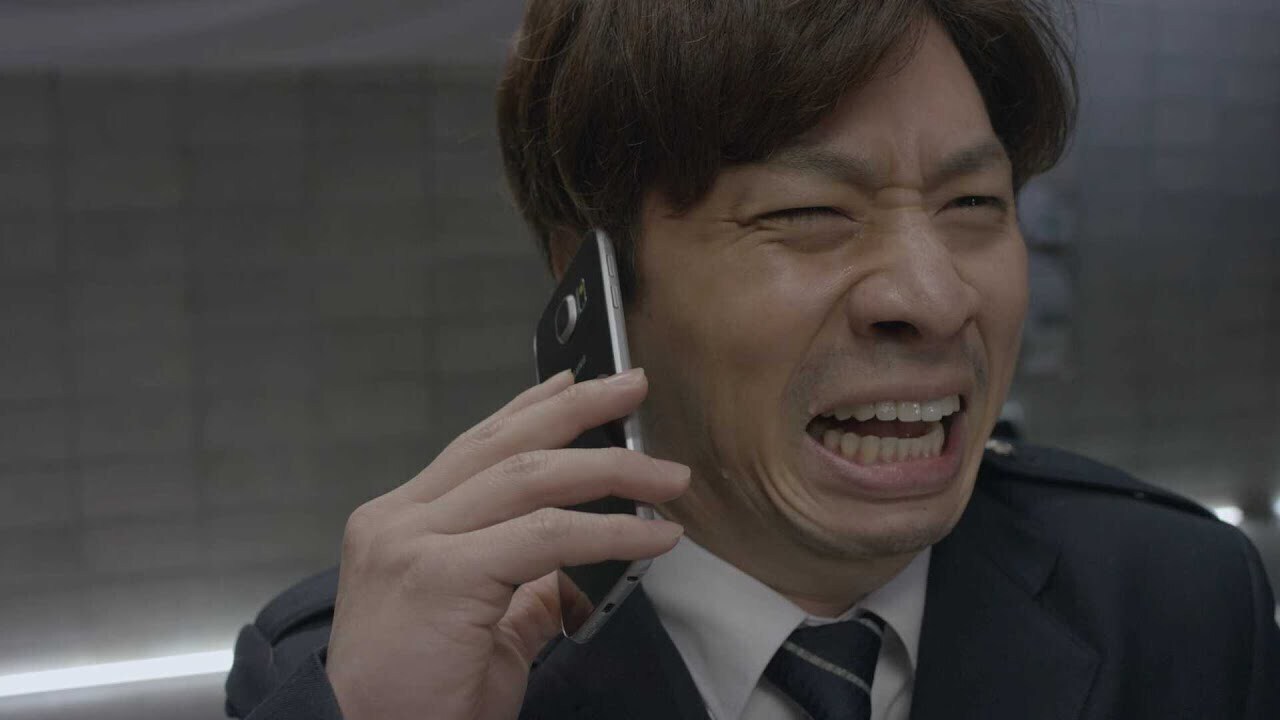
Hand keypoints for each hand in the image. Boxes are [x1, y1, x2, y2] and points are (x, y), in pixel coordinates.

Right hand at [324, 368, 689, 719]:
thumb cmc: (413, 701)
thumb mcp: (475, 632)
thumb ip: (520, 594)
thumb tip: (572, 572)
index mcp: (400, 523)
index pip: (475, 448)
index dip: (530, 410)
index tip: (573, 381)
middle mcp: (400, 520)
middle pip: (504, 446)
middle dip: (576, 408)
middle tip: (633, 385)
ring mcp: (414, 542)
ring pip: (529, 478)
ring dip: (611, 469)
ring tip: (668, 475)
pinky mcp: (440, 575)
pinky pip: (546, 537)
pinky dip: (610, 530)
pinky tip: (652, 534)